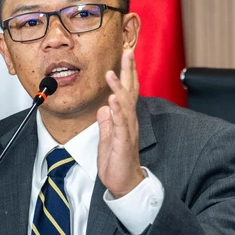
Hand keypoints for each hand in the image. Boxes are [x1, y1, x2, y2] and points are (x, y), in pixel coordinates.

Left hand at [96, 48, 143, 197]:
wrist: (123, 183)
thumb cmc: (117, 161)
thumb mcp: (107, 137)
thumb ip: (107, 122)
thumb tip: (103, 108)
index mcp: (124, 119)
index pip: (127, 91)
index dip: (126, 72)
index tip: (125, 54)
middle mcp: (129, 121)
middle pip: (131, 90)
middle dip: (129, 70)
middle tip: (128, 51)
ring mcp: (128, 130)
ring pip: (125, 104)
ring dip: (118, 87)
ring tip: (112, 72)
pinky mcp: (124, 141)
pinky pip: (121, 123)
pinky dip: (117, 111)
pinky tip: (112, 100)